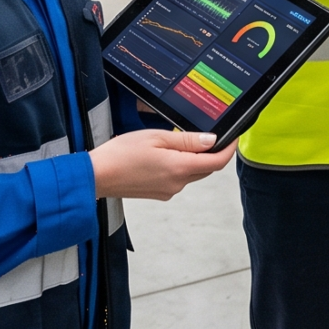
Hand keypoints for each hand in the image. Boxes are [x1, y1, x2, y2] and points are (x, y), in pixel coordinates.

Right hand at [88, 129, 234, 199]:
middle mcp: (177, 184)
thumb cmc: (120, 154)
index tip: (232, 137)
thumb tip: (212, 140)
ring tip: (175, 141)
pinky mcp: (159, 194)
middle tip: (206, 134)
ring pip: (192, 174)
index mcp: (179, 168)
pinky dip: (179, 166)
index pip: (216, 162)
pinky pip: (178, 179)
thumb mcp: (156, 137)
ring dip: (192, 159)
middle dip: (211, 153)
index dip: (228, 149)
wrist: (96, 176)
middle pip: (206, 169)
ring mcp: (168, 191)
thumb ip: (187, 140)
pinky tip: (163, 155)